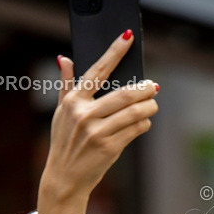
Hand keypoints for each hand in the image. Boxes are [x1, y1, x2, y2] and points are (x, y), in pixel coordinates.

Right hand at [37, 30, 158, 213]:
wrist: (64, 178)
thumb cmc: (64, 143)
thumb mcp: (61, 113)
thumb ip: (66, 85)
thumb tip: (65, 59)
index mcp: (73, 101)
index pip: (98, 70)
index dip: (114, 51)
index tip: (127, 36)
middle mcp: (84, 114)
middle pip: (125, 93)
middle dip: (145, 89)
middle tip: (153, 87)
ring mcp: (97, 132)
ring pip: (135, 112)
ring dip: (149, 107)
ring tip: (152, 105)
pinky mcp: (109, 147)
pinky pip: (135, 129)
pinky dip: (144, 124)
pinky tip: (143, 123)